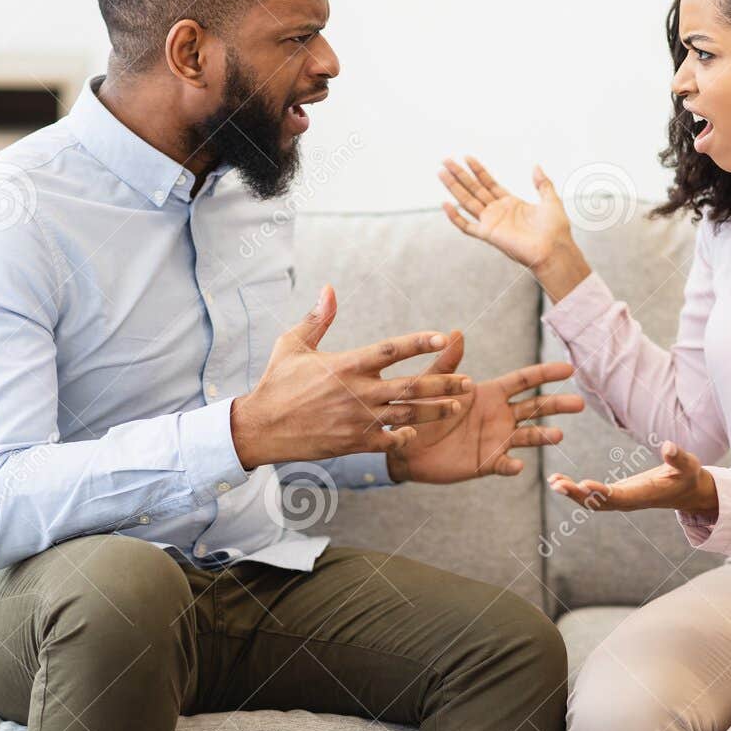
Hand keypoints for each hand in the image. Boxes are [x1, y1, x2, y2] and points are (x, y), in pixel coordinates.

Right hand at [231, 285, 472, 468]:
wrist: (261, 427)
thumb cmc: (277, 382)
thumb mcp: (293, 344)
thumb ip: (318, 318)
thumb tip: (329, 288)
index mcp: (346, 365)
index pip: (391, 350)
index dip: (419, 342)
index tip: (443, 337)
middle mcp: (357, 392)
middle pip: (411, 386)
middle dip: (444, 383)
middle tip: (469, 382)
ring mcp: (358, 419)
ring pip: (407, 415)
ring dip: (435, 411)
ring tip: (458, 406)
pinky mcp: (353, 442)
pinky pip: (388, 441)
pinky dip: (405, 438)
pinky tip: (418, 434)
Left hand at [387, 330, 585, 483]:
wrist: (406, 445)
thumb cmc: (420, 409)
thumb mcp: (433, 383)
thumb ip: (447, 362)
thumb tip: (456, 332)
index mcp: (491, 393)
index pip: (525, 380)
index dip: (546, 374)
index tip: (569, 368)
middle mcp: (500, 416)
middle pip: (536, 407)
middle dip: (557, 405)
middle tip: (580, 404)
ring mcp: (496, 439)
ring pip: (528, 436)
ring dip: (543, 436)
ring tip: (558, 435)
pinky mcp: (486, 462)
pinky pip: (504, 464)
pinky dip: (511, 465)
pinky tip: (517, 465)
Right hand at [438, 156, 592, 300]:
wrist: (554, 249)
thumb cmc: (555, 230)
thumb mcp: (551, 200)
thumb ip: (542, 183)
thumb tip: (536, 167)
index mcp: (510, 203)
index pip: (488, 183)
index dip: (478, 170)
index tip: (467, 157)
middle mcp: (498, 212)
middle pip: (473, 189)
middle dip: (460, 175)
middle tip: (446, 161)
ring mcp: (491, 223)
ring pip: (466, 202)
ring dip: (454, 187)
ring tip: (442, 172)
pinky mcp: (488, 235)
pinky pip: (466, 226)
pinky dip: (455, 217)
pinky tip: (446, 205)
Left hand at [547, 441, 719, 514]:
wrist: (687, 491)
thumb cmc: (688, 476)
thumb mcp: (688, 465)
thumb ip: (678, 457)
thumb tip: (669, 446)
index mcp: (645, 495)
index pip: (620, 496)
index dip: (602, 493)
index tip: (585, 485)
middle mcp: (629, 501)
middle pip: (599, 502)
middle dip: (578, 494)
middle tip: (557, 484)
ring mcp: (621, 500)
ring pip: (592, 501)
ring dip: (571, 493)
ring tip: (553, 481)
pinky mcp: (616, 495)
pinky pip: (591, 495)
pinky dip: (574, 489)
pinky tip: (558, 481)